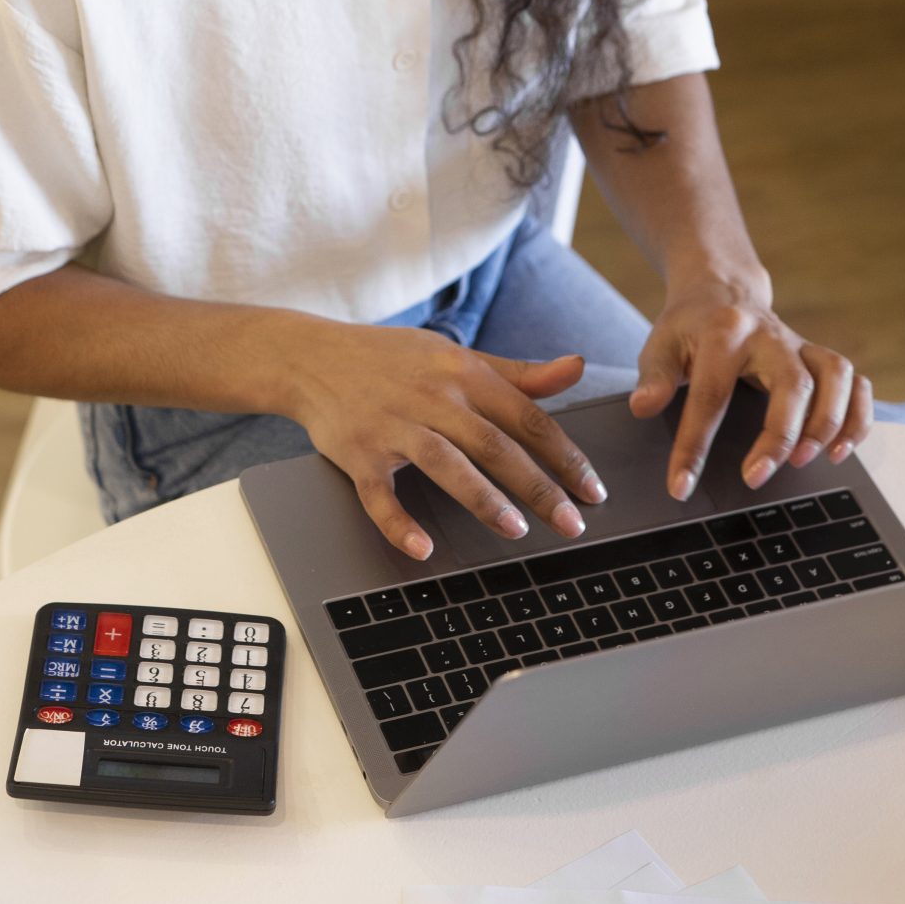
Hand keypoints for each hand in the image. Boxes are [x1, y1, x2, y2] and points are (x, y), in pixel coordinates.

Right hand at [280, 323, 608, 559]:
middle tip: (572, 523)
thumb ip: (518, 373)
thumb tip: (576, 368)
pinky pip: (379, 494)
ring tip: (516, 530)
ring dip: (482, 498)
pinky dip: (399, 522)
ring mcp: (392, 425)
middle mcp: (431, 397)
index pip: (525, 416)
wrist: (312, 357)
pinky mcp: (357, 454)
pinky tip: (424, 547)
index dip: (563, 454)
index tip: (592, 489)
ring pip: (444, 463)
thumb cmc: (392, 359)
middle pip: (493, 443)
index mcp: (462, 373)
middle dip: (537, 486)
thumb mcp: (456, 356)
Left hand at [629, 270, 872, 499]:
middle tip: (756, 477)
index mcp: (725, 333)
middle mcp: (771, 336)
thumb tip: (644, 407)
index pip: (711, 394)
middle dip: (779, 435)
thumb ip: (653, 376)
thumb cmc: (689, 326)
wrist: (722, 290)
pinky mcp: (819, 357)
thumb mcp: (660, 343)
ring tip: (808, 461)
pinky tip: (842, 449)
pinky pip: (856, 382)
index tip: (682, 485)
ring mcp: (801, 345)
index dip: (695, 444)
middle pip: (792, 383)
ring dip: (829, 423)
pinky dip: (858, 416)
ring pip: (835, 376)